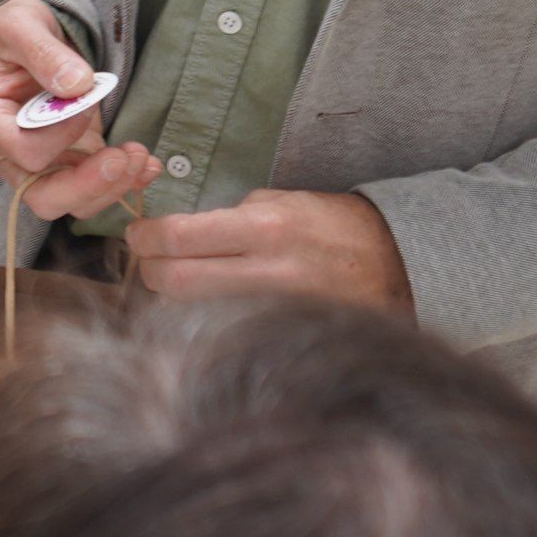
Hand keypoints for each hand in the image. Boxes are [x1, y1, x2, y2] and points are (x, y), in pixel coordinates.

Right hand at [0, 0, 155, 220]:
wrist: (23, 38)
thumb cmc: (14, 31)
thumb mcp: (21, 26)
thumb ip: (44, 52)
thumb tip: (77, 85)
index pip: (24, 152)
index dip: (61, 135)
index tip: (85, 102)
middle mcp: (5, 153)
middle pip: (43, 197)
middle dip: (90, 184)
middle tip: (126, 156)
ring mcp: (35, 164)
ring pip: (72, 202)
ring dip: (112, 186)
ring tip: (141, 156)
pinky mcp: (64, 164)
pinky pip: (90, 190)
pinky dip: (122, 183)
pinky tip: (146, 164)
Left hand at [125, 188, 412, 309]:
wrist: (398, 265)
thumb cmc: (332, 225)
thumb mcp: (281, 202)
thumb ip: (229, 217)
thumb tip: (178, 232)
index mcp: (265, 229)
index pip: (178, 238)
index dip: (145, 237)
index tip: (138, 233)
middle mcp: (269, 273)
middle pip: (176, 283)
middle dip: (150, 271)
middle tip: (150, 261)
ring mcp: (277, 311)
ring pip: (195, 312)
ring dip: (175, 297)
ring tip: (178, 280)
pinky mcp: (283, 334)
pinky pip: (227, 330)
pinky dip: (207, 318)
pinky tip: (210, 305)